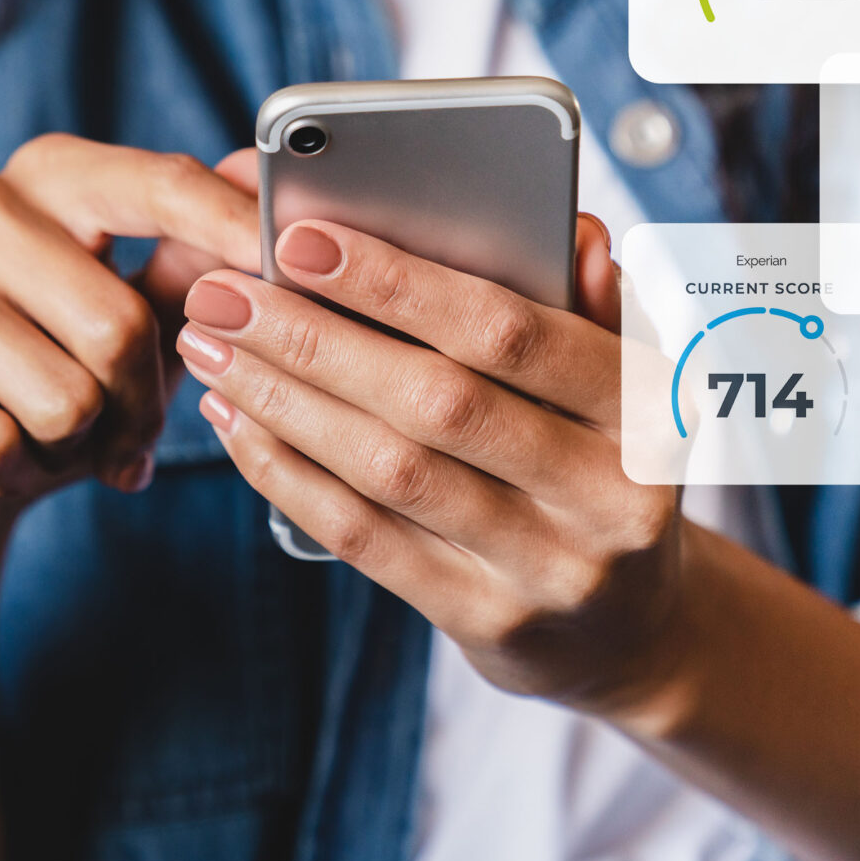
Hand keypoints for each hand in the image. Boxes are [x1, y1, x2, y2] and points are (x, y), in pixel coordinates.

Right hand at [0, 136, 258, 560]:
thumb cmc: (60, 378)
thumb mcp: (143, 320)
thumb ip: (198, 258)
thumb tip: (260, 181)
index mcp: (51, 174)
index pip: (156, 184)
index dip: (228, 229)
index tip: (288, 262)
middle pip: (117, 322)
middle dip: (141, 404)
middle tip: (130, 435)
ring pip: (60, 395)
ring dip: (77, 446)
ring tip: (56, 441)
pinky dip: (15, 473)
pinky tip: (0, 462)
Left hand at [174, 215, 691, 713]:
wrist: (631, 627)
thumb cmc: (602, 462)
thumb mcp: (627, 381)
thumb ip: (593, 302)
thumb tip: (573, 233)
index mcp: (647, 406)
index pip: (513, 333)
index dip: (401, 284)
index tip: (301, 238)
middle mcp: (610, 492)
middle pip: (437, 403)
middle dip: (315, 339)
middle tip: (223, 293)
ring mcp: (550, 567)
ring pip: (391, 472)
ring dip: (284, 402)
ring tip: (212, 347)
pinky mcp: (488, 621)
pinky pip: (368, 539)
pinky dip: (289, 475)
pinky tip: (238, 424)